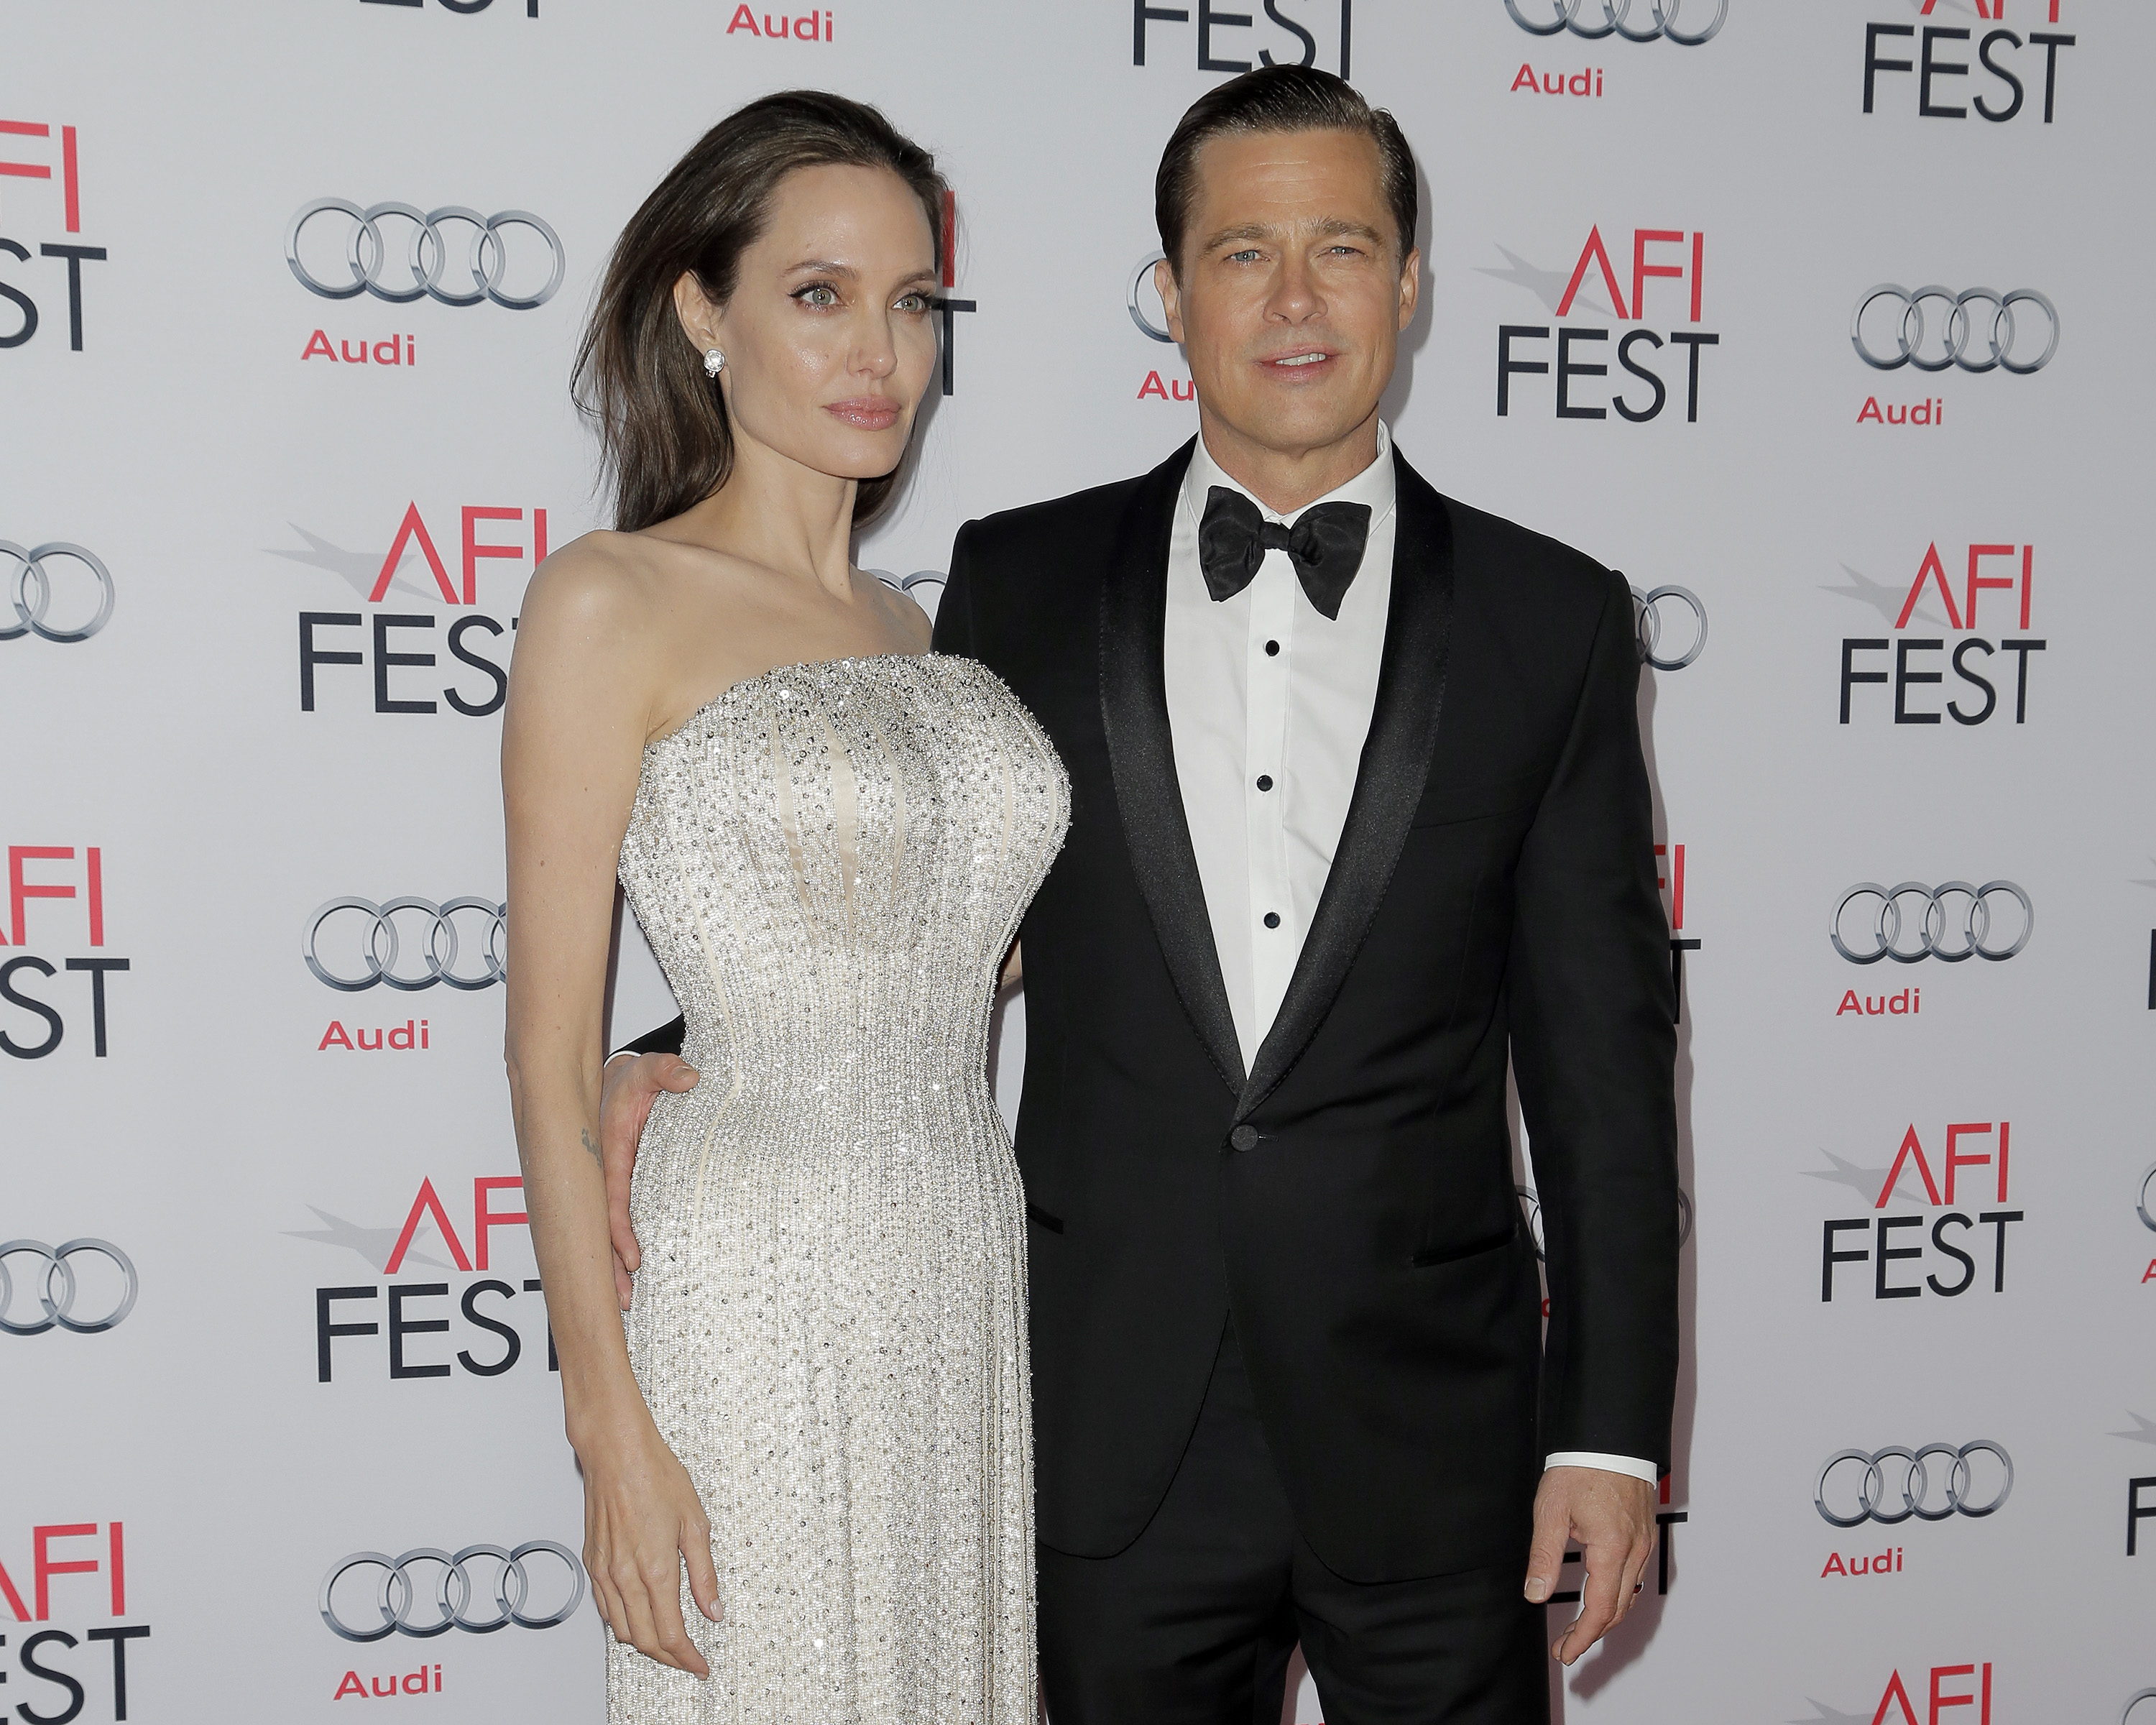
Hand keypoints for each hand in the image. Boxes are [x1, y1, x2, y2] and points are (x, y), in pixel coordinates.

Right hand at [578, 1408, 721, 1675]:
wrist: (616, 1452)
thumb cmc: (655, 1476)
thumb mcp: (695, 1522)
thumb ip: (704, 1573)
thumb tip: (713, 1609)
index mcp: (654, 1569)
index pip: (670, 1634)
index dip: (687, 1657)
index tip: (700, 1665)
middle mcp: (624, 1576)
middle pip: (644, 1640)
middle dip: (668, 1657)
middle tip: (688, 1658)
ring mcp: (604, 1571)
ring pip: (620, 1630)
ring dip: (644, 1644)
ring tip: (667, 1642)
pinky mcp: (592, 1562)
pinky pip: (604, 1608)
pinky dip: (622, 1623)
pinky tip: (638, 1616)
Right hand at [599, 1050, 699, 1308]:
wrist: (617, 1084)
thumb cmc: (632, 1081)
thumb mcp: (648, 1070)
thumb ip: (666, 1071)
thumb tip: (689, 1077)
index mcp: (609, 1153)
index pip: (613, 1199)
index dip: (620, 1232)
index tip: (633, 1259)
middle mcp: (605, 1176)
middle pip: (603, 1230)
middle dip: (611, 1266)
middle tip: (628, 1301)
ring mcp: (610, 1187)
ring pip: (607, 1234)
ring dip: (615, 1267)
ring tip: (629, 1303)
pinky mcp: (621, 1192)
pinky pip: (618, 1225)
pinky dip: (620, 1252)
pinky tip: (633, 1279)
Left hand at [1523, 1465, 1656, 1665]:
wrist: (1609, 1437)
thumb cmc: (1579, 1468)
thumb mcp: (1550, 1512)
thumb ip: (1543, 1556)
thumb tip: (1534, 1594)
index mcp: (1612, 1549)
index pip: (1599, 1610)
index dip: (1581, 1637)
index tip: (1564, 1652)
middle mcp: (1635, 1551)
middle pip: (1617, 1609)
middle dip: (1591, 1633)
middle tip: (1566, 1646)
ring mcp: (1644, 1543)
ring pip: (1628, 1595)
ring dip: (1605, 1617)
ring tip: (1579, 1628)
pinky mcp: (1644, 1534)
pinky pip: (1634, 1576)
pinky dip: (1617, 1596)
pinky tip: (1600, 1597)